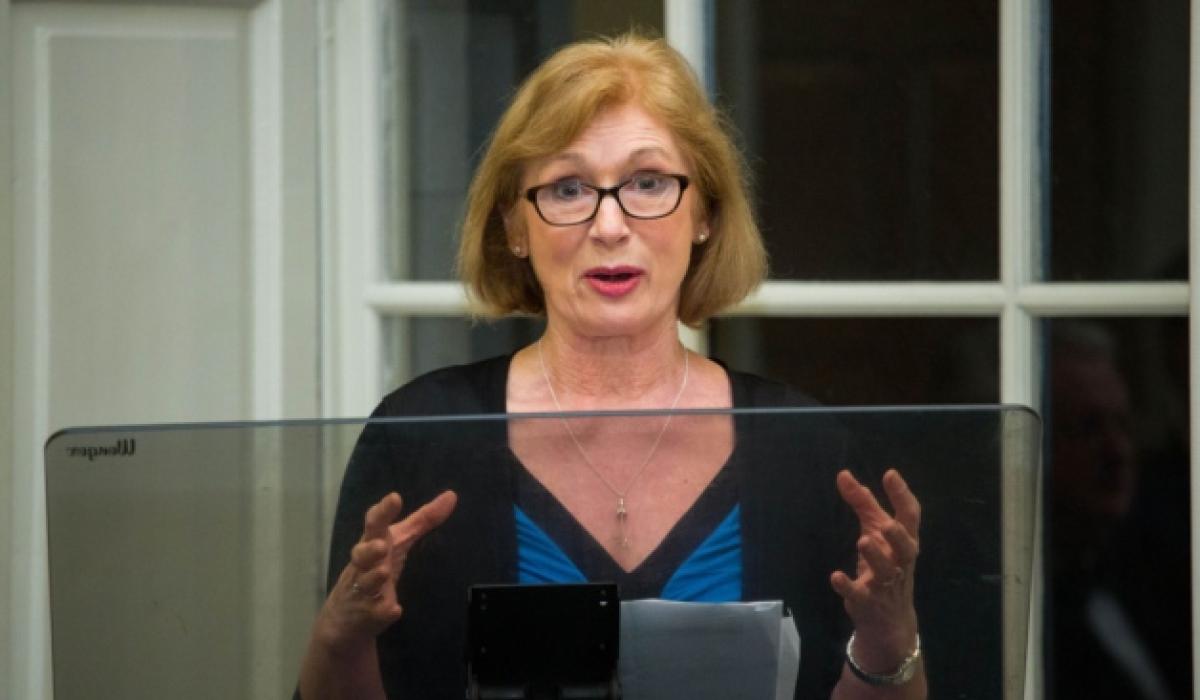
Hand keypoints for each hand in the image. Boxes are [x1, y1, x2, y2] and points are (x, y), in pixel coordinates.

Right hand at [317, 490, 457, 652]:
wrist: (346, 618)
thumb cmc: (375, 568)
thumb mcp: (399, 542)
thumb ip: (422, 521)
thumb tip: (451, 496)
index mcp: (372, 543)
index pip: (374, 525)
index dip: (383, 512)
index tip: (394, 498)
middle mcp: (364, 565)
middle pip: (361, 553)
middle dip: (369, 549)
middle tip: (381, 545)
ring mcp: (363, 590)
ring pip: (366, 583)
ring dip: (374, 577)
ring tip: (384, 572)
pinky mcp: (368, 614)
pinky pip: (376, 613)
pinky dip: (384, 611)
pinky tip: (393, 610)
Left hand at [830, 469, 920, 670]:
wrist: (889, 620)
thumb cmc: (885, 565)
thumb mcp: (875, 532)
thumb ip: (862, 504)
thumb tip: (843, 475)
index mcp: (905, 542)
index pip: (910, 518)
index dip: (902, 496)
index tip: (890, 474)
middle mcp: (900, 562)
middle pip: (907, 549)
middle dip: (898, 536)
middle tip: (887, 524)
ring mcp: (885, 584)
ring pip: (885, 571)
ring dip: (876, 557)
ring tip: (864, 541)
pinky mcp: (867, 601)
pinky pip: (859, 594)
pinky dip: (848, 586)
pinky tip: (836, 576)